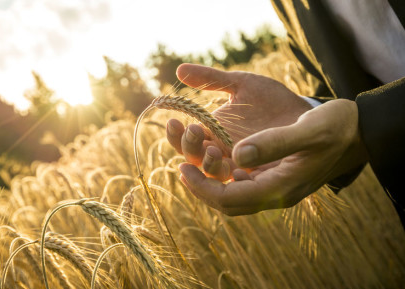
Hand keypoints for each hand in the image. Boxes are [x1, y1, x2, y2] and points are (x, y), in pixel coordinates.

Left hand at [167, 64, 368, 214]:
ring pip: (232, 192)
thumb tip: (238, 154)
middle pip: (227, 202)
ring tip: (193, 155)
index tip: (182, 168)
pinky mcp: (274, 176)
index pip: (231, 200)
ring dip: (210, 177)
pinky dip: (223, 170)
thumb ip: (275, 143)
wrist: (358, 132)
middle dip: (201, 185)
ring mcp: (274, 186)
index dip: (203, 187)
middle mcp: (274, 192)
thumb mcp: (309, 130)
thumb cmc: (337, 128)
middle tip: (181, 164)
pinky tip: (215, 150)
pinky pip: (241, 181)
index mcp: (281, 188)